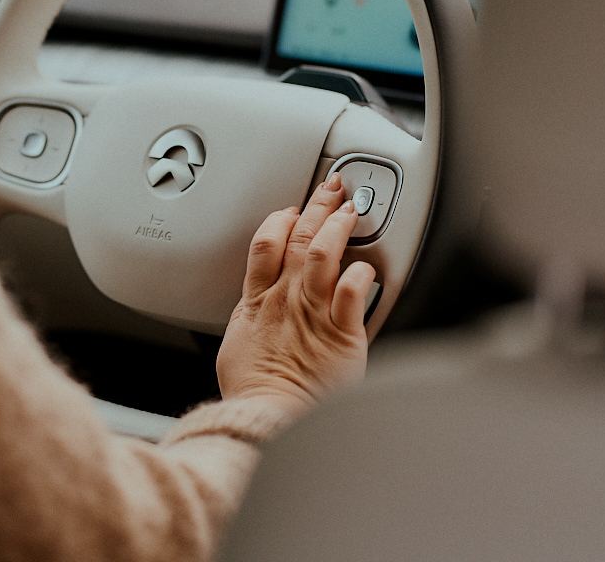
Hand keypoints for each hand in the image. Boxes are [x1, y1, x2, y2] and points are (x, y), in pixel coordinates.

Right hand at [216, 172, 375, 416]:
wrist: (270, 418)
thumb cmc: (254, 392)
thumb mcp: (236, 345)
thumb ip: (250, 319)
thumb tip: (254, 311)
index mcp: (258, 300)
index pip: (266, 241)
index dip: (280, 218)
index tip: (292, 209)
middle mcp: (286, 297)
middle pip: (299, 235)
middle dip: (318, 204)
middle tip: (333, 186)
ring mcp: (314, 311)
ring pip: (325, 251)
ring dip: (338, 225)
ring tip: (351, 210)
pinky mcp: (342, 331)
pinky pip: (353, 289)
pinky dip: (361, 272)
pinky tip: (368, 265)